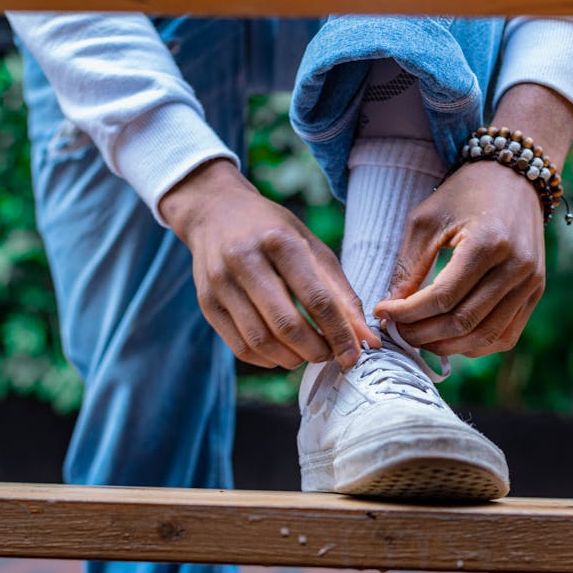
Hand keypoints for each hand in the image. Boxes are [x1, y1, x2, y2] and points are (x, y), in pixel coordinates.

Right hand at [159, 159, 378, 369]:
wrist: (214, 213)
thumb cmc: (273, 232)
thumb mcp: (311, 248)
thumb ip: (340, 294)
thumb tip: (366, 340)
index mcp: (279, 241)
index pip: (317, 299)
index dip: (339, 333)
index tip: (354, 356)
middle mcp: (245, 260)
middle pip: (287, 325)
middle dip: (315, 351)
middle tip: (328, 356)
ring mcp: (221, 283)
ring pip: (261, 341)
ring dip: (291, 359)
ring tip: (306, 355)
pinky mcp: (207, 303)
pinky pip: (240, 347)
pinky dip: (267, 360)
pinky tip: (281, 353)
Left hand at [374, 82, 572, 357]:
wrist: (514, 177)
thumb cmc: (463, 194)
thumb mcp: (427, 220)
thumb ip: (409, 267)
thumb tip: (390, 311)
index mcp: (488, 242)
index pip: (443, 297)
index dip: (408, 313)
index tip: (383, 312)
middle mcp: (517, 266)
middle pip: (462, 322)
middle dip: (422, 333)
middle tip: (397, 331)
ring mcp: (531, 283)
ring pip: (483, 336)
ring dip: (446, 346)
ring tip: (418, 337)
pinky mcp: (535, 293)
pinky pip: (504, 336)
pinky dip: (473, 346)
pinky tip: (448, 339)